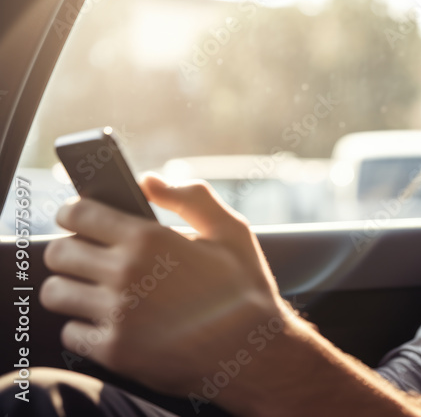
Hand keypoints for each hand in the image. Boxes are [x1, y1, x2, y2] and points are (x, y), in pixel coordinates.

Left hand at [40, 174, 289, 396]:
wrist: (253, 352)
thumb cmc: (244, 289)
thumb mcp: (231, 230)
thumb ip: (190, 197)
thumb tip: (148, 180)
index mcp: (150, 239)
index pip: (78, 214)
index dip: (72, 213)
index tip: (77, 220)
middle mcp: (126, 274)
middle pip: (58, 253)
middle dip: (69, 250)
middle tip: (86, 258)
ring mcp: (117, 314)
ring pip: (55, 293)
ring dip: (69, 288)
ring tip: (91, 291)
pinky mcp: (114, 350)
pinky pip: (71, 332)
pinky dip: (84, 328)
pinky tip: (109, 323)